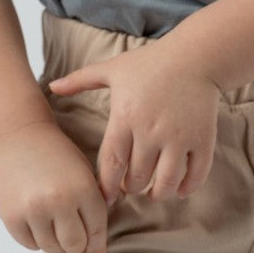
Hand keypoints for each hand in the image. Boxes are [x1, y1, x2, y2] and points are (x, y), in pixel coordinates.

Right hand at [0, 120, 108, 252]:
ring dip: (57, 244)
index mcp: (83, 189)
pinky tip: (39, 224)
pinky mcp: (10, 216)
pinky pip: (30, 244)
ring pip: (51, 248)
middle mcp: (58, 201)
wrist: (20, 139)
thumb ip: (95, 206)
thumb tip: (96, 251)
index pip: (96, 230)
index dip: (98, 248)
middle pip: (74, 245)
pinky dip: (37, 240)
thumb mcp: (86, 174)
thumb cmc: (59, 157)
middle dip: (78, 250)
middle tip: (77, 247)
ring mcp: (32, 210)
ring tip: (56, 229)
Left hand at [47, 40, 220, 206]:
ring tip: (153, 190)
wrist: (196, 56)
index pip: (112, 164)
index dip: (107, 187)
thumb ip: (81, 80)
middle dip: (131, 188)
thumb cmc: (152, 62)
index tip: (106, 196)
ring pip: (165, 183)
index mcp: (126, 117)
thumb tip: (51, 87)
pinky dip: (186, 188)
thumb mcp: (113, 69)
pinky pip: (195, 176)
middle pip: (137, 179)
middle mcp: (151, 131)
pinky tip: (179, 187)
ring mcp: (179, 137)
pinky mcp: (202, 139)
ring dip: (157, 193)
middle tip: (131, 187)